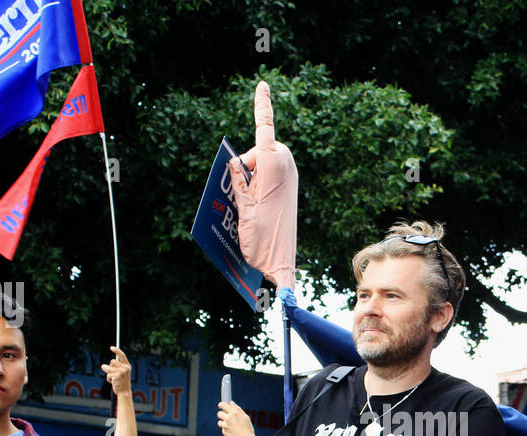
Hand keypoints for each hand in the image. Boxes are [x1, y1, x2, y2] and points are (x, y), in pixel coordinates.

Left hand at [100, 345, 131, 396]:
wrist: (124, 392)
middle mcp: (125, 368)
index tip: (111, 347)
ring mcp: (122, 372)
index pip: (122, 355)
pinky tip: (113, 382)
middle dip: (110, 367)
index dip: (117, 350)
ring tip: (113, 379)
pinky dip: (108, 379)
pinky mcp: (117, 376)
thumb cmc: (121, 382)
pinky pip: (108, 375)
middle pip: (112, 361)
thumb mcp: (121, 373)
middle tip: (113, 374)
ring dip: (108, 373)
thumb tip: (103, 366)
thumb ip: (115, 368)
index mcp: (127, 366)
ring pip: (108, 368)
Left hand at [217, 400, 256, 435]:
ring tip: (231, 426)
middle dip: (222, 415)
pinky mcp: (224, 431)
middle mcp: (228, 418)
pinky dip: (226, 429)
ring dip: (224, 423)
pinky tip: (232, 432)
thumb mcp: (245, 417)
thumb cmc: (247, 429)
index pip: (223, 405)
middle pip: (219, 413)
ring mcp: (225, 425)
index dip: (221, 405)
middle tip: (227, 418)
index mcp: (234, 413)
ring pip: (220, 422)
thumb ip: (238, 409)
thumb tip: (231, 402)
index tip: (221, 406)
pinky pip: (223, 429)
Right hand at [228, 81, 297, 289]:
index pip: (264, 128)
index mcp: (272, 165)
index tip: (262, 84)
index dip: (261, 106)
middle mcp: (284, 167)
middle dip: (249, 163)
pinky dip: (261, 182)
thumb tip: (235, 162)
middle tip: (245, 192)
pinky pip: (271, 174)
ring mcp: (290, 177)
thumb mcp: (242, 203)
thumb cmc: (260, 235)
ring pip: (265, 162)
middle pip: (260, 150)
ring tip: (253, 205)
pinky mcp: (291, 187)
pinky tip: (257, 205)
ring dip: (254, 176)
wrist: (279, 261)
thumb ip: (238, 178)